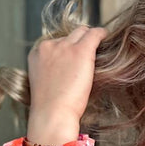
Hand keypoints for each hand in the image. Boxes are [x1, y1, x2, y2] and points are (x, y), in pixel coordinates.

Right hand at [25, 25, 105, 145]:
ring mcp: (65, 46)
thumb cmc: (52, 107)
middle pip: (69, 34)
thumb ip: (54, 71)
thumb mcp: (46, 83)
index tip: (77, 55)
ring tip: (101, 44)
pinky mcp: (81, 51)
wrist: (52, 113)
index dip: (69, 47)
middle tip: (92, 49)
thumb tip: (70, 69)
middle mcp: (49, 46)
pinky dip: (102, 34)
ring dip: (91, 38)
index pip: (56, 41)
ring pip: (82, 32)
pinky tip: (107, 37)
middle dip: (80, 40)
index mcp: (37, 53)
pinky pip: (95, 34)